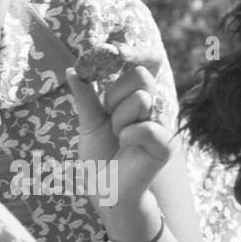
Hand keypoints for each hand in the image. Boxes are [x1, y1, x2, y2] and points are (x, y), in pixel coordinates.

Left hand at [65, 48, 172, 210]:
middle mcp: (152, 106)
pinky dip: (128, 135)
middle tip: (108, 115)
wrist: (104, 189)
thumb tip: (74, 70)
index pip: (148, 62)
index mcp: (135, 95)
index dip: (135, 52)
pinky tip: (125, 146)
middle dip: (115, 94)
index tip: (114, 52)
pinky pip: (146, 127)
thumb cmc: (99, 155)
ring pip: (142, 99)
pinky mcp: (166, 145)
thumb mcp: (88, 121)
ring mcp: (162, 124)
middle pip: (141, 76)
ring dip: (119, 118)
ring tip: (117, 135)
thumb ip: (85, 95)